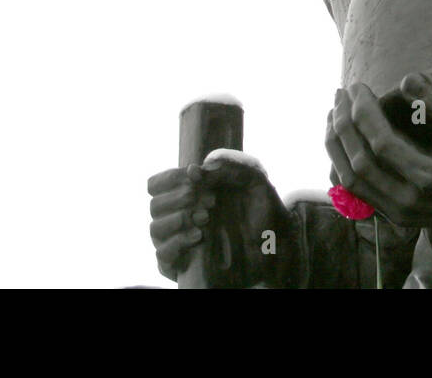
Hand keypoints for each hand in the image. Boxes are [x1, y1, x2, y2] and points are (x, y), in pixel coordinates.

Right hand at [147, 156, 295, 286]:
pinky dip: (176, 243)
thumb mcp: (253, 179)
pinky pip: (161, 256)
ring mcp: (177, 242)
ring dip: (177, 220)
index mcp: (187, 194)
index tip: (194, 177)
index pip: (156, 184)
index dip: (170, 178)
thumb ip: (230, 165)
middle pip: (154, 205)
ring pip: (154, 229)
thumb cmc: (263, 211)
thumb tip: (198, 170)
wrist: (277, 246)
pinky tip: (199, 237)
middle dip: (179, 199)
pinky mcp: (180, 266)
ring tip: (205, 218)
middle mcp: (178, 217)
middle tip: (210, 201)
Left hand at [325, 74, 431, 226]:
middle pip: (358, 164)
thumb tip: (408, 78)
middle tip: (340, 94)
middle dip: (343, 125)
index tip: (358, 86)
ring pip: (352, 183)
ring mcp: (404, 215)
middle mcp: (410, 204)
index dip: (362, 112)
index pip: (379, 144)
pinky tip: (341, 147)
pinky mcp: (402, 217)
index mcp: (429, 181)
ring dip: (337, 147)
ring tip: (333, 114)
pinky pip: (359, 197)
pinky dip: (343, 170)